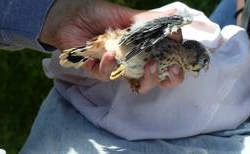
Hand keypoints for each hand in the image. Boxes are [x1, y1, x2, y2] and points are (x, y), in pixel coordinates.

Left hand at [39, 0, 183, 92]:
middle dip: (165, 79)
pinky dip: (110, 65)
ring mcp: (115, 67)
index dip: (175, 66)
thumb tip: (175, 16)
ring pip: (133, 82)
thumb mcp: (125, 14)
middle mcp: (130, 61)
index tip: (181, 60)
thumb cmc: (97, 14)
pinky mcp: (97, 70)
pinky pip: (107, 75)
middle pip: (153, 80)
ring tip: (150, 64)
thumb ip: (148, 20)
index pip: (163, 62)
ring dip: (146, 76)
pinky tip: (109, 53)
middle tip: (170, 70)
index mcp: (140, 48)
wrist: (68, 15)